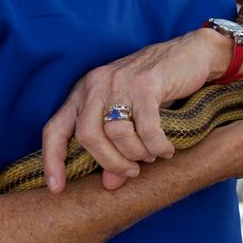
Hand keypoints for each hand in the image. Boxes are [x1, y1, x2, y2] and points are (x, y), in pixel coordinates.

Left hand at [41, 31, 224, 193]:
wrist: (191, 53)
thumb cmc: (157, 88)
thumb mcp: (129, 116)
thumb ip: (115, 148)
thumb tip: (110, 184)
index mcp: (84, 92)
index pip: (55, 129)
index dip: (51, 161)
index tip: (56, 189)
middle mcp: (96, 85)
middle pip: (87, 136)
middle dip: (109, 162)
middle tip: (131, 172)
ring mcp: (120, 82)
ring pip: (117, 133)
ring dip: (137, 154)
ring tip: (152, 156)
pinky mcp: (146, 84)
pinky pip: (146, 129)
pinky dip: (157, 146)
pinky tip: (166, 149)